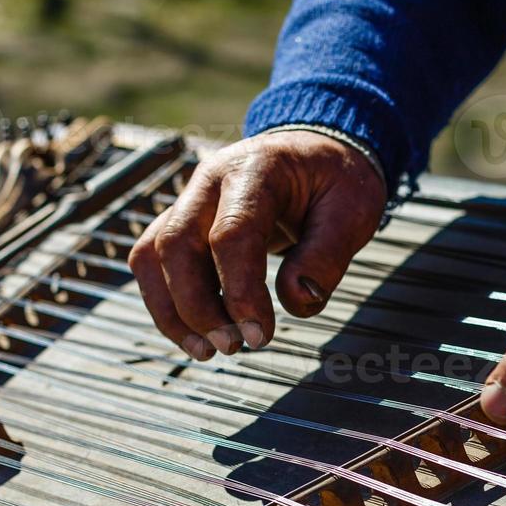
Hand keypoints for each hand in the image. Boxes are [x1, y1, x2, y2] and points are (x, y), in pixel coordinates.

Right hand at [129, 130, 384, 358]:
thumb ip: (326, 256)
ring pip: (153, 255)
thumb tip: (296, 302)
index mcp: (256, 169)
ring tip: (208, 351)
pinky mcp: (183, 222)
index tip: (260, 335)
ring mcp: (190, 200)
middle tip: (233, 347)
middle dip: (198, 306)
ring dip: (172, 310)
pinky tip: (195, 335)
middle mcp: (210, 180)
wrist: (316, 154)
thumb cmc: (336, 182)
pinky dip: (166, 303)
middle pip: (177, 244)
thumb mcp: (353, 211)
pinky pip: (153, 262)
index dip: (240, 291)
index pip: (231, 234)